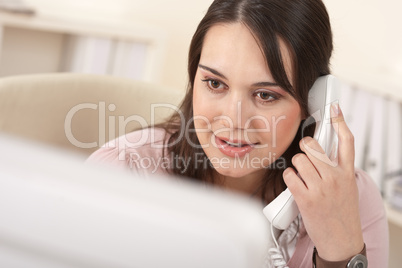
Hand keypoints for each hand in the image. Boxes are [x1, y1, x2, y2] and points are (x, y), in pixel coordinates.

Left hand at [283, 103, 363, 260]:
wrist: (342, 241)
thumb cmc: (342, 214)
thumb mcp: (347, 188)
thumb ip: (337, 170)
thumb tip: (320, 154)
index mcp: (347, 173)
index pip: (347, 142)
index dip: (340, 122)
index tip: (334, 108)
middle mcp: (335, 177)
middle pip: (312, 147)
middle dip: (304, 150)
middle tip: (305, 160)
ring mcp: (321, 187)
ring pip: (298, 159)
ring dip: (296, 166)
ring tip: (302, 178)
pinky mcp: (306, 198)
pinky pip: (290, 175)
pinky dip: (289, 178)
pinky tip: (296, 186)